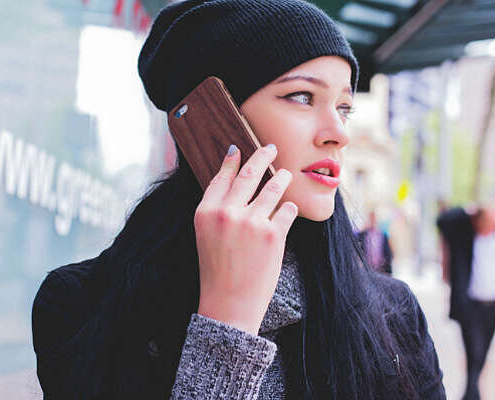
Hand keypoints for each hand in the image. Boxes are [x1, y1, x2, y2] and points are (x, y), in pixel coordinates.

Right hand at [193, 144, 297, 334]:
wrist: (229, 304)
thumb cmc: (217, 270)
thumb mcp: (206, 235)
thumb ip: (217, 209)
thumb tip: (234, 177)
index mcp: (206, 212)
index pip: (221, 177)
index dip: (231, 160)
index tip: (239, 149)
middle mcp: (227, 213)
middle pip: (249, 174)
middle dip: (262, 156)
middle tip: (270, 148)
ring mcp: (251, 222)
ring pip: (273, 187)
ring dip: (281, 178)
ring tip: (285, 175)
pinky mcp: (272, 234)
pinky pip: (287, 210)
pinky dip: (289, 208)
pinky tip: (287, 209)